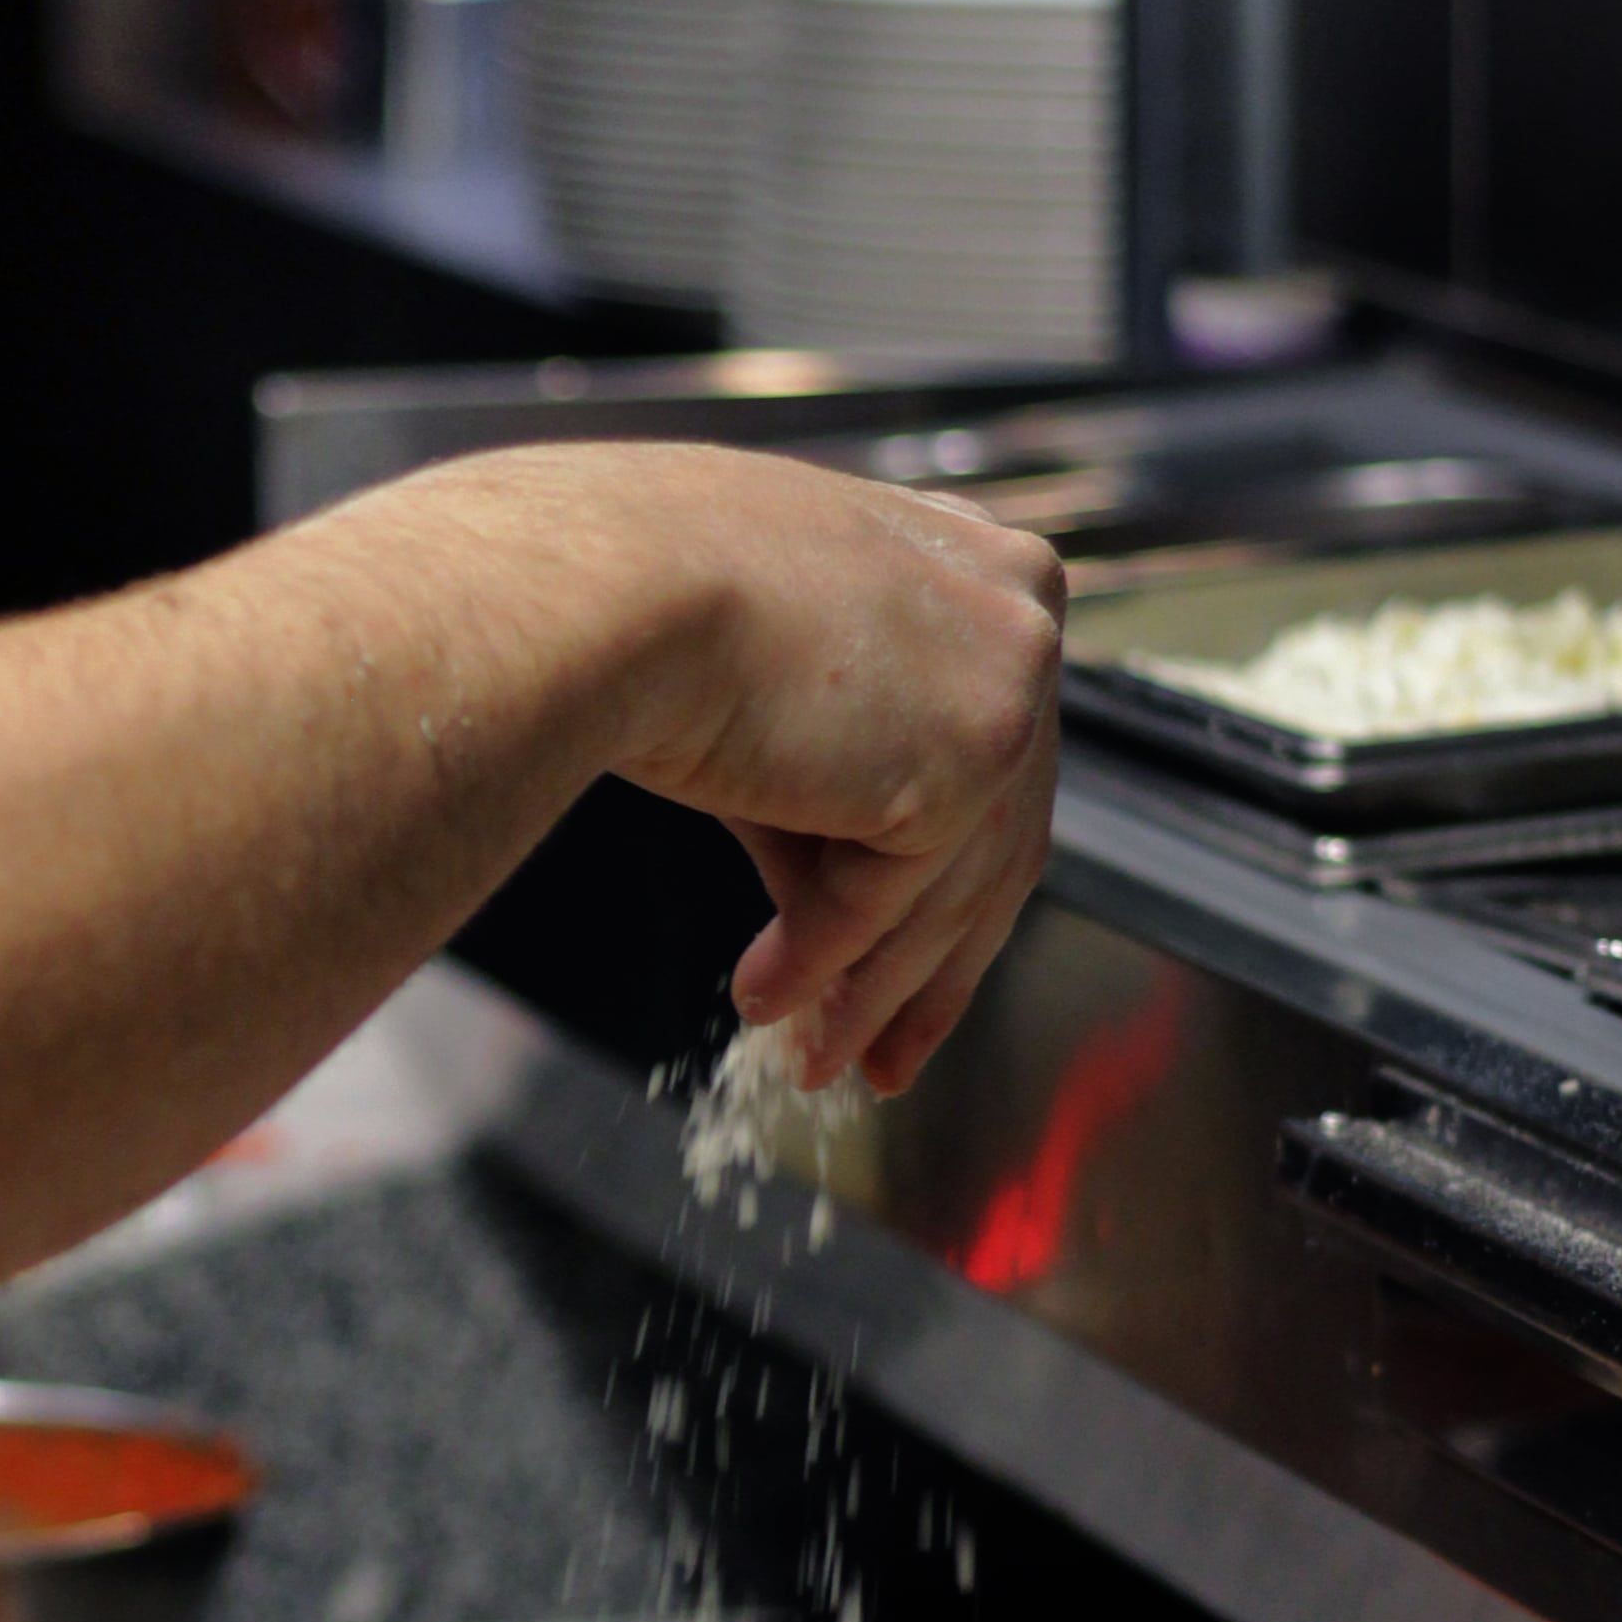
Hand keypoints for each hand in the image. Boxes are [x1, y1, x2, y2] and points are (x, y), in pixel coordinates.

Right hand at [578, 451, 1063, 1093]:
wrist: (602, 587)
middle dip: (926, 965)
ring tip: (808, 1059)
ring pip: (949, 881)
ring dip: (868, 988)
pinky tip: (764, 1001)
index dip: (942, 872)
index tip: (901, 958)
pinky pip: (895, 896)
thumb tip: (840, 928)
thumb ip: (834, 796)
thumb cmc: (641, 604)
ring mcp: (1009, 681)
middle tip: (880, 1051)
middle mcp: (1019, 607)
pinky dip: (828, 961)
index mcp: (975, 562)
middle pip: (993, 830)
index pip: (988, 751)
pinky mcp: (971, 758)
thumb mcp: (772, 695)